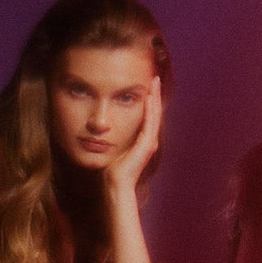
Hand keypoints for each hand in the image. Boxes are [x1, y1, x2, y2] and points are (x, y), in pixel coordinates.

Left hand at [104, 74, 161, 199]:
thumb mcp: (116, 150)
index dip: (150, 100)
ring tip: (154, 82)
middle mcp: (149, 140)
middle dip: (154, 94)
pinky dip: (150, 109)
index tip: (148, 86)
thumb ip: (116, 139)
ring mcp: (149, 142)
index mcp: (143, 141)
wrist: (116, 184)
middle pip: (155, 112)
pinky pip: (150, 122)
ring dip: (155, 97)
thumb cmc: (113, 171)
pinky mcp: (146, 145)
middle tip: (154, 78)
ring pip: (155, 114)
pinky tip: (150, 97)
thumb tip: (107, 131)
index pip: (149, 116)